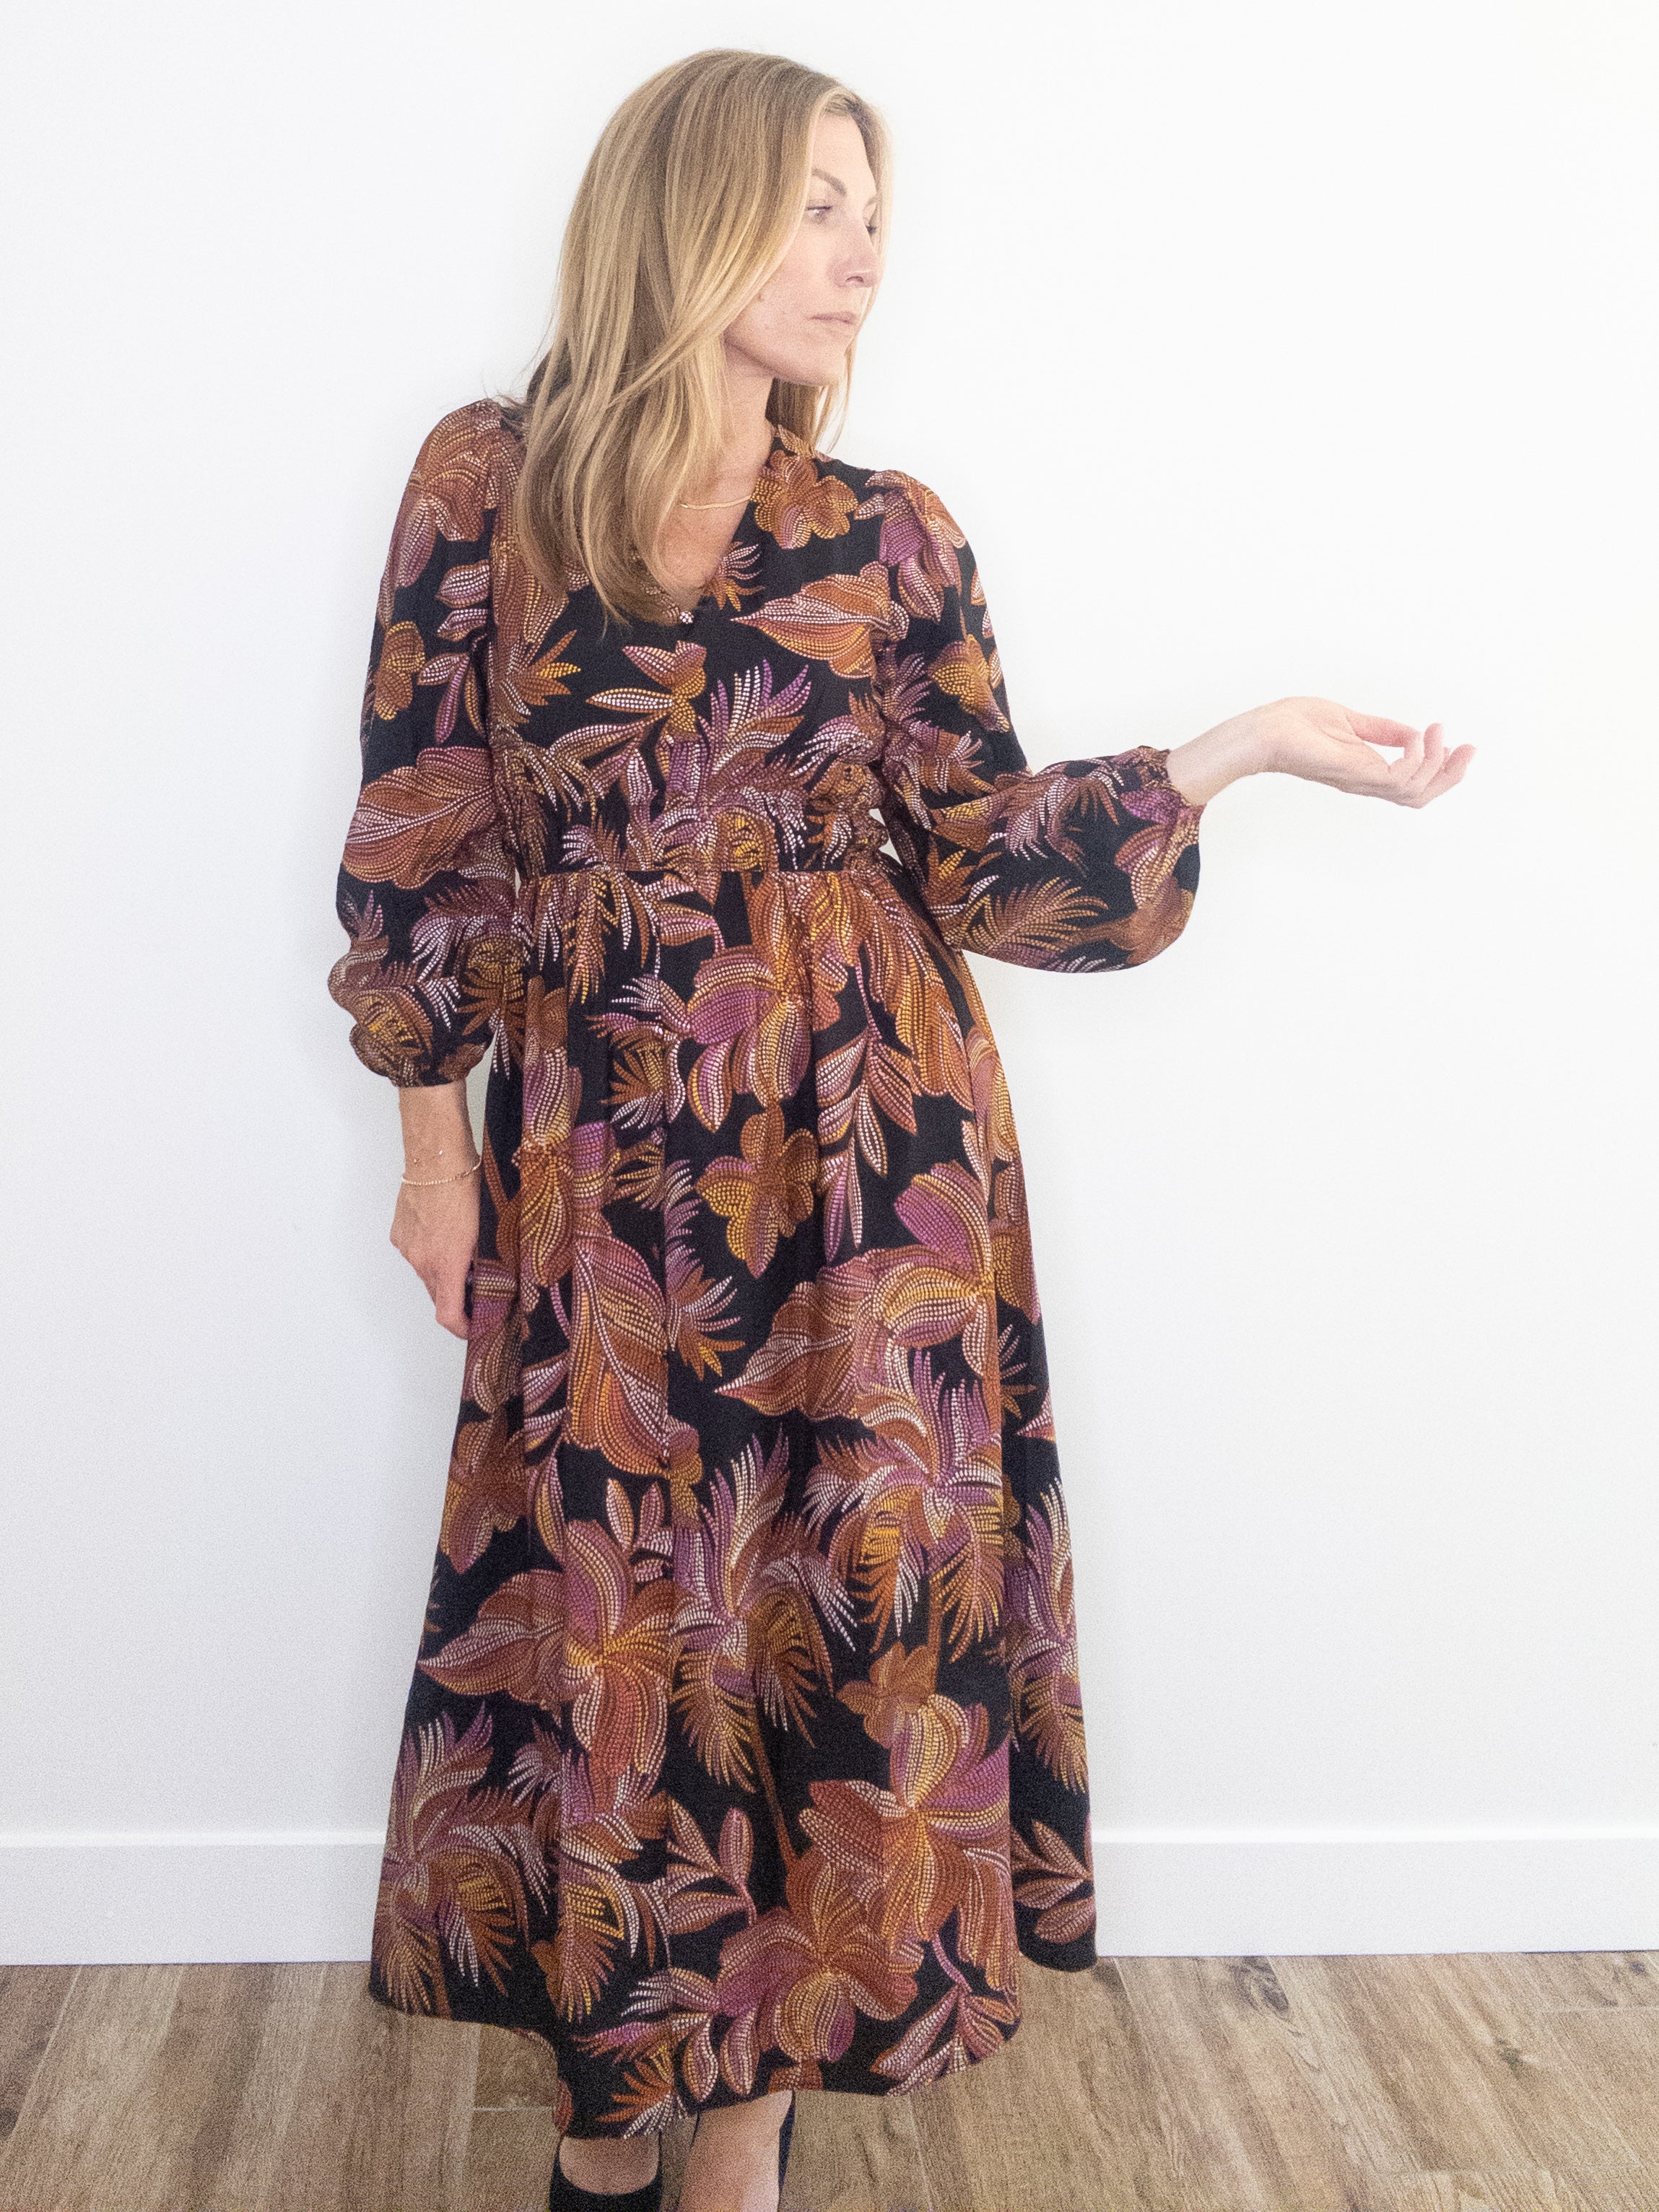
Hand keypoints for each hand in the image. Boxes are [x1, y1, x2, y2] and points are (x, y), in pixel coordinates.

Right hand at [390, 1173, 478, 1337]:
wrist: (437, 1158)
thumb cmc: (467, 1188)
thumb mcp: (487, 1230)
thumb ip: (487, 1263)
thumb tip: (495, 1282)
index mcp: (446, 1264)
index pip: (448, 1314)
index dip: (461, 1329)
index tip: (474, 1330)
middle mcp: (421, 1261)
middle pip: (438, 1295)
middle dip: (457, 1299)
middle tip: (480, 1289)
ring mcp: (407, 1247)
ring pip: (426, 1272)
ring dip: (443, 1272)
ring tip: (464, 1251)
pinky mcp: (399, 1233)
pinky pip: (416, 1253)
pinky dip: (430, 1252)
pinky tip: (445, 1233)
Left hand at [1251, 696, 1474, 804]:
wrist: (1263, 732)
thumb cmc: (1293, 726)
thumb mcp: (1349, 721)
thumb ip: (1381, 730)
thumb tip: (1412, 732)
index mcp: (1367, 771)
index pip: (1413, 784)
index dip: (1441, 770)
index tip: (1457, 743)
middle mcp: (1366, 781)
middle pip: (1420, 796)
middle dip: (1451, 775)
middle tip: (1468, 748)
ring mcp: (1360, 780)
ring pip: (1414, 792)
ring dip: (1437, 763)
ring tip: (1437, 735)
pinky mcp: (1354, 774)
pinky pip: (1398, 778)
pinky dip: (1415, 759)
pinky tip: (1416, 737)